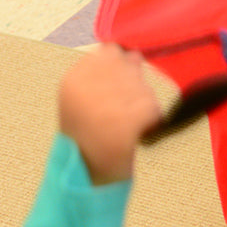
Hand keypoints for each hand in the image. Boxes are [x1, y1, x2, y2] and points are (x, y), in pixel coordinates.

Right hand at [59, 44, 161, 184]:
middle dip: (132, 83)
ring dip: (141, 102)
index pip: (111, 50)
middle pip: (130, 64)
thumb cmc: (89, 129)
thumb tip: (136, 53)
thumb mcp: (86, 93)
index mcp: (73, 77)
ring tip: (123, 123)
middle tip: (119, 109)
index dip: (119, 68)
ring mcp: (106, 103)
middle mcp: (87, 87)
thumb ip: (106, 68)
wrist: (85, 176)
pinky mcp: (127, 120)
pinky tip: (134, 133)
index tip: (111, 92)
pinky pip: (152, 108)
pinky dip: (150, 120)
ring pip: (143, 86)